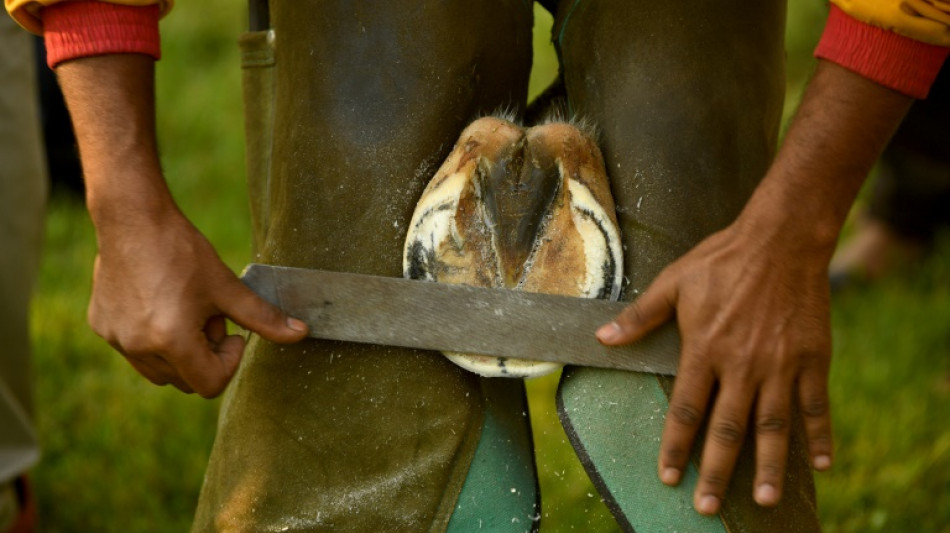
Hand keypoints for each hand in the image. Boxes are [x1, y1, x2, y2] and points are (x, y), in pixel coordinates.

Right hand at [88, 206, 307, 396]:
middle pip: (186, 381)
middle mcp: (139, 348)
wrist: (132, 219)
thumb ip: (263, 318)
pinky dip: (154, 338)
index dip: (228, 361)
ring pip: (160, 370)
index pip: (210, 385)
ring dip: (180, 350)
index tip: (232, 332)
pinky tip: (160, 301)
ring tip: (186, 309)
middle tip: (209, 315)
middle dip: (205, 354)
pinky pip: (135, 351)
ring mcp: (116, 340)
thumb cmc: (182, 251)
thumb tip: (302, 333)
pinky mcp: (102, 327)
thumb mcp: (227, 287)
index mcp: (171, 341)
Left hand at [595, 58, 914, 514]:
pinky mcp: (811, 360)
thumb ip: (640, 316)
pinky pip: (815, 405)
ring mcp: (779, 365)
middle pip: (727, 430)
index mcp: (703, 349)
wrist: (781, 239)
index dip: (675, 446)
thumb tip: (603, 338)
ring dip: (768, 467)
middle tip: (708, 506)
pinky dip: (820, 435)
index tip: (668, 477)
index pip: (685, 410)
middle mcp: (741, 365)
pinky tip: (821, 464)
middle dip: (715, 472)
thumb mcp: (673, 282)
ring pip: (772, 427)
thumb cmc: (722, 259)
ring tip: (765, 500)